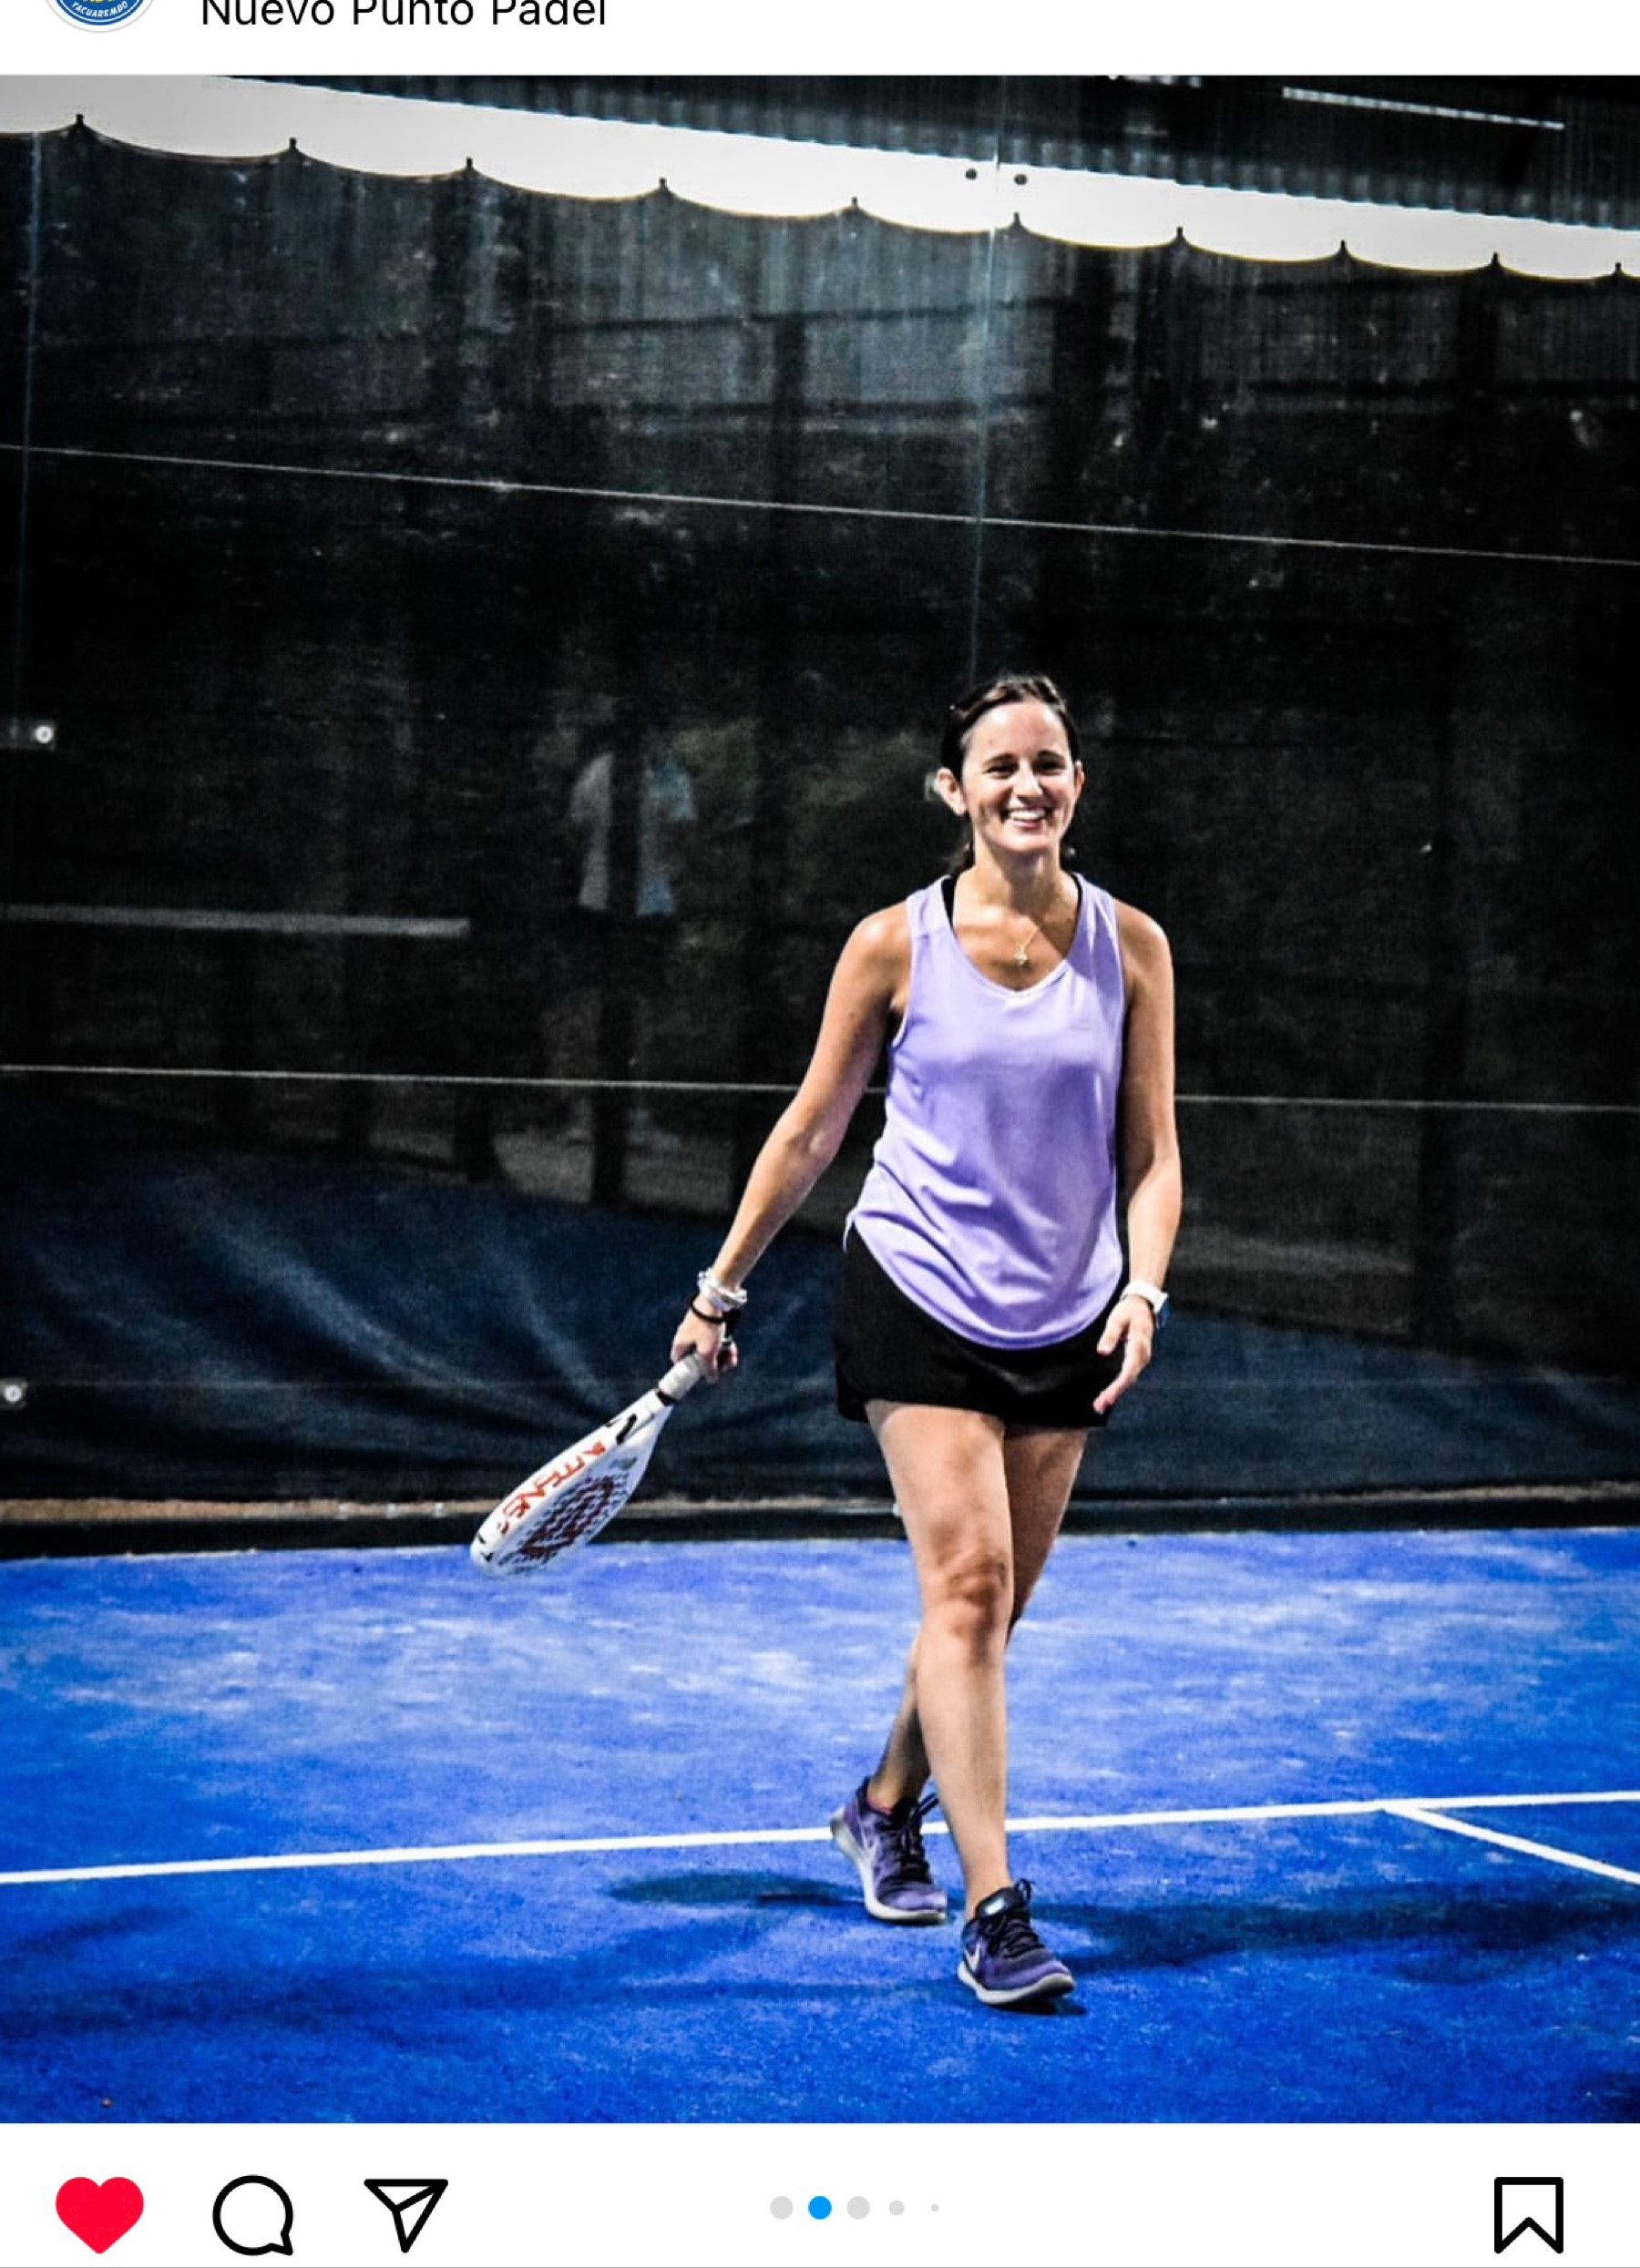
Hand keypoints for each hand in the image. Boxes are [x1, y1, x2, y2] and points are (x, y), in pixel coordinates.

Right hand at [671, 1306, 739, 1381]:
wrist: (716, 1300)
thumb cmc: (707, 1327)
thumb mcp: (708, 1352)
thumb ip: (708, 1368)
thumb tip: (711, 1380)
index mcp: (680, 1343)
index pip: (678, 1361)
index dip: (688, 1369)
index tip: (700, 1374)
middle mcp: (687, 1336)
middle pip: (698, 1357)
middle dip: (712, 1364)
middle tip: (723, 1368)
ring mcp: (698, 1329)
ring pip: (709, 1348)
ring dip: (721, 1356)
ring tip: (732, 1361)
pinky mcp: (710, 1323)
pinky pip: (716, 1339)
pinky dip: (724, 1345)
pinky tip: (733, 1352)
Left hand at [1092, 1295, 1153, 1415]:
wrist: (1144, 1304)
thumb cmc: (1128, 1310)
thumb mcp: (1117, 1318)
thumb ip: (1110, 1335)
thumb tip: (1101, 1352)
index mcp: (1139, 1344)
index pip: (1129, 1369)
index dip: (1118, 1385)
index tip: (1108, 1397)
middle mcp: (1143, 1354)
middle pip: (1130, 1378)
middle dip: (1115, 1393)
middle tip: (1099, 1406)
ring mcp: (1142, 1357)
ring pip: (1130, 1379)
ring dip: (1116, 1392)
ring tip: (1100, 1404)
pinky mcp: (1138, 1358)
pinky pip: (1129, 1375)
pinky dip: (1119, 1385)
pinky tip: (1109, 1393)